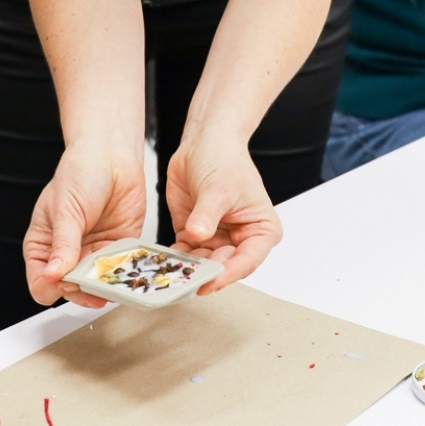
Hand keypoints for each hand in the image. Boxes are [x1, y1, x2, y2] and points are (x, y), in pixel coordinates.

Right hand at [22, 146, 146, 307]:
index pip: (40, 283)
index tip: (64, 278)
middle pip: (69, 291)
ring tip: (109, 281)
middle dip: (80, 290)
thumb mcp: (65, 209)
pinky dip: (122, 275)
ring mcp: (93, 253)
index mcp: (43, 246)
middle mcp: (67, 254)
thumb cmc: (80, 174)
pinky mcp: (117, 250)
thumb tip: (53, 275)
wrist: (111, 156)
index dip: (52, 287)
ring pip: (95, 287)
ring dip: (103, 287)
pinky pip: (118, 271)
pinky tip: (125, 271)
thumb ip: (62, 244)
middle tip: (90, 279)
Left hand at [164, 135, 281, 294]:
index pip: (247, 261)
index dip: (228, 274)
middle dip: (205, 273)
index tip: (209, 283)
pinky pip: (185, 254)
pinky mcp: (195, 234)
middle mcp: (240, 239)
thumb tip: (198, 236)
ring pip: (203, 264)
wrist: (204, 142)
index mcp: (261, 230)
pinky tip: (163, 260)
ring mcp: (217, 238)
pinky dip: (175, 259)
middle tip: (185, 280)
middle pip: (224, 267)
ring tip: (171, 273)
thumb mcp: (217, 189)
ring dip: (187, 269)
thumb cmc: (224, 159)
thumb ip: (206, 216)